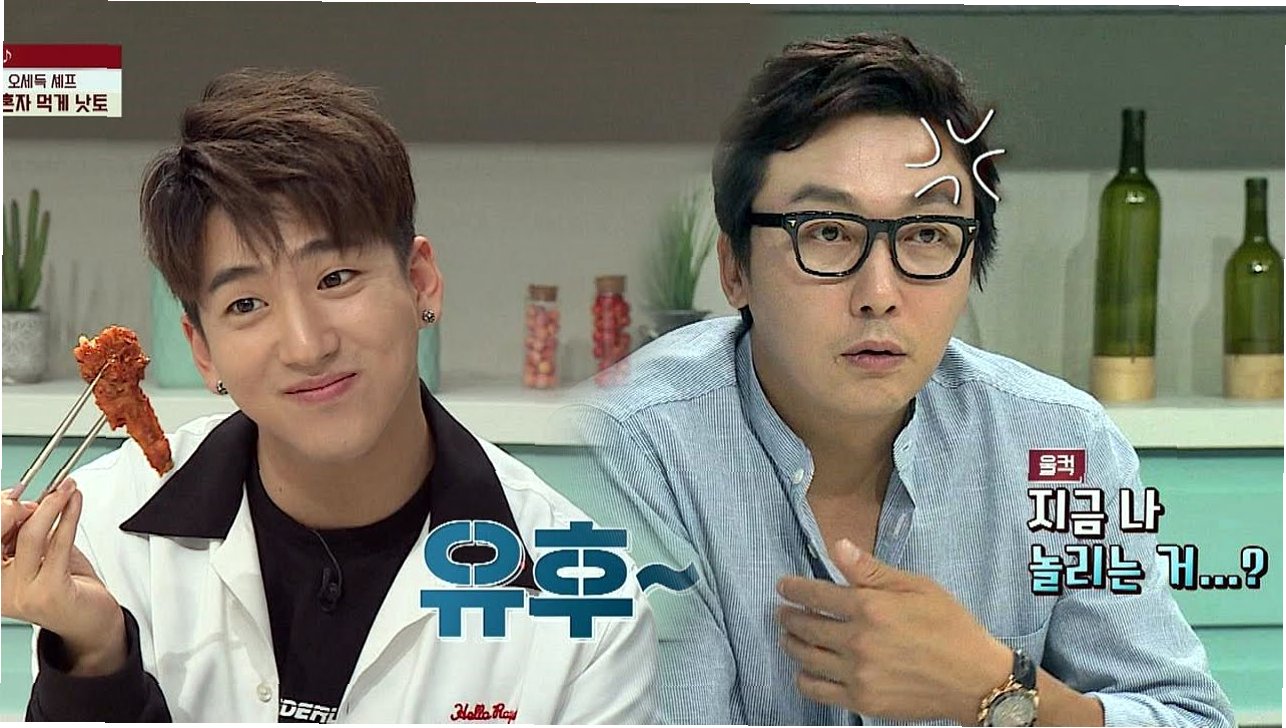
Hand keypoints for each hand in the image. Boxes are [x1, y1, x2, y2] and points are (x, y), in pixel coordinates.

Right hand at [1, 478, 126, 676]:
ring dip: (52, 505)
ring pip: (30, 535)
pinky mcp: (49, 592)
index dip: (1, 509)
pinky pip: (57, 544)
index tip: (17, 492)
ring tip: (67, 488)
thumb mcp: (43, 556)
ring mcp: (23, 593)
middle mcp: (0, 589)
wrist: (91, 624)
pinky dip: (69, 517)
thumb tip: (32, 500)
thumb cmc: (68, 588)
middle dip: (18, 506)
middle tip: (45, 492)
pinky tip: (75, 502)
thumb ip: (31, 533)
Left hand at [776, 539, 1011, 724]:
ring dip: (791, 644)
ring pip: (806, 658)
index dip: (793, 589)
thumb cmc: (950, 626)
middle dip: (788, 616)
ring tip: (787, 637)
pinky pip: (817, 690)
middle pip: (806, 626)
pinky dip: (804, 678)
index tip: (783, 586)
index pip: (815, 594)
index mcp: (870, 607)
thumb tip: (837, 546)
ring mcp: (858, 674)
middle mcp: (858, 641)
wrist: (975, 679)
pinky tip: (804, 670)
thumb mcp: (916, 587)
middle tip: (782, 612)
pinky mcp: (862, 701)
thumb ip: (871, 571)